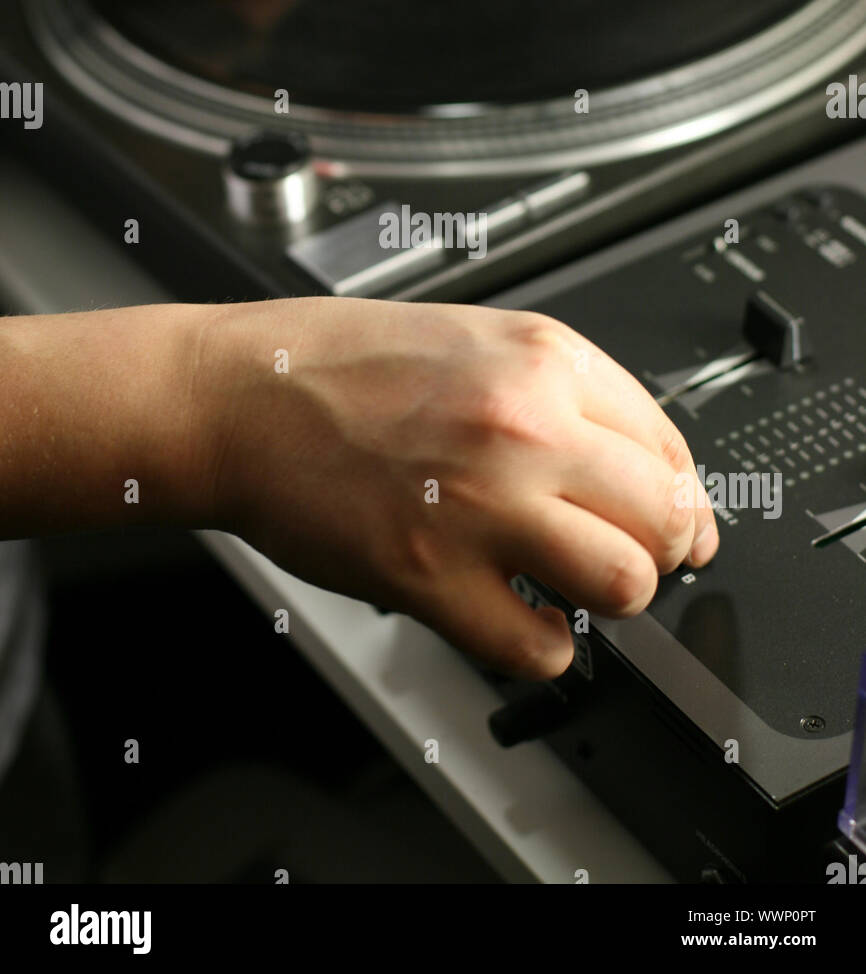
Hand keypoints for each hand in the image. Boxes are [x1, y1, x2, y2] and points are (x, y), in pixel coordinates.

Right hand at [198, 297, 717, 679]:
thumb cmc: (333, 364)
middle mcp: (526, 425)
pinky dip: (540, 645)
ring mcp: (482, 503)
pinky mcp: (431, 576)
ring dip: (609, 596)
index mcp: (542, 359)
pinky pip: (539, 647)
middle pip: (666, 516)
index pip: (670, 444)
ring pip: (625, 583)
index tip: (670, 519)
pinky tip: (517, 616)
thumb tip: (632, 463)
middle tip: (625, 554)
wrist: (238, 395)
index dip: (677, 494)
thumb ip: (557, 392)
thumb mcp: (470, 337)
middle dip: (659, 547)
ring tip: (569, 585)